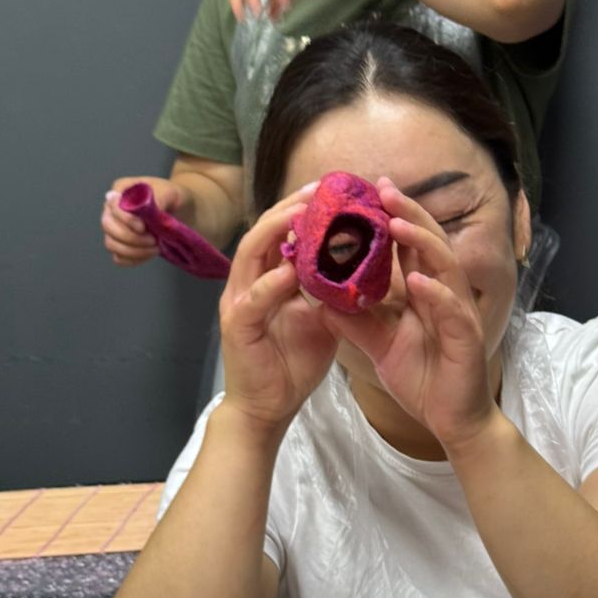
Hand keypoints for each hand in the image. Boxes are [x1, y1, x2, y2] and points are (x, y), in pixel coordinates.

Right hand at [101, 177, 187, 267]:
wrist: (181, 210)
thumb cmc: (172, 197)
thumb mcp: (169, 192)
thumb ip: (157, 199)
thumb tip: (146, 209)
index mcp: (121, 191)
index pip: (112, 205)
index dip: (125, 219)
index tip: (143, 227)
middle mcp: (112, 210)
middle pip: (107, 226)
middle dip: (130, 238)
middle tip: (153, 240)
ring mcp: (115, 228)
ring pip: (111, 244)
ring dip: (133, 251)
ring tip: (155, 248)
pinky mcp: (123, 245)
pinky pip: (119, 258)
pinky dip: (133, 260)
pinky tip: (148, 254)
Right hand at [219, 184, 338, 429]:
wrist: (269, 408)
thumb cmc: (292, 363)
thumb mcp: (320, 319)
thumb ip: (330, 291)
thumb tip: (359, 265)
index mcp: (266, 278)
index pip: (281, 232)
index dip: (302, 208)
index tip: (332, 189)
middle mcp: (248, 283)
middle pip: (263, 231)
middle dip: (290, 207)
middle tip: (319, 189)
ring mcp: (238, 302)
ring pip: (252, 253)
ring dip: (277, 230)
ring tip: (303, 213)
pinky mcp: (238, 327)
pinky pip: (254, 299)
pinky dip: (272, 283)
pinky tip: (292, 269)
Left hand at [328, 183, 495, 448]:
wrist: (449, 420)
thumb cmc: (423, 379)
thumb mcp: (379, 345)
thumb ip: (354, 321)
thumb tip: (320, 299)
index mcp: (425, 292)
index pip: (409, 246)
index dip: (392, 217)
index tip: (370, 192)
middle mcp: (445, 293)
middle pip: (429, 243)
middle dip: (408, 213)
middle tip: (384, 188)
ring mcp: (458, 313)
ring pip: (445, 266)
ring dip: (421, 242)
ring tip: (396, 222)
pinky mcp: (467, 337)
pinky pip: (452, 310)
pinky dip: (436, 293)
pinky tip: (418, 281)